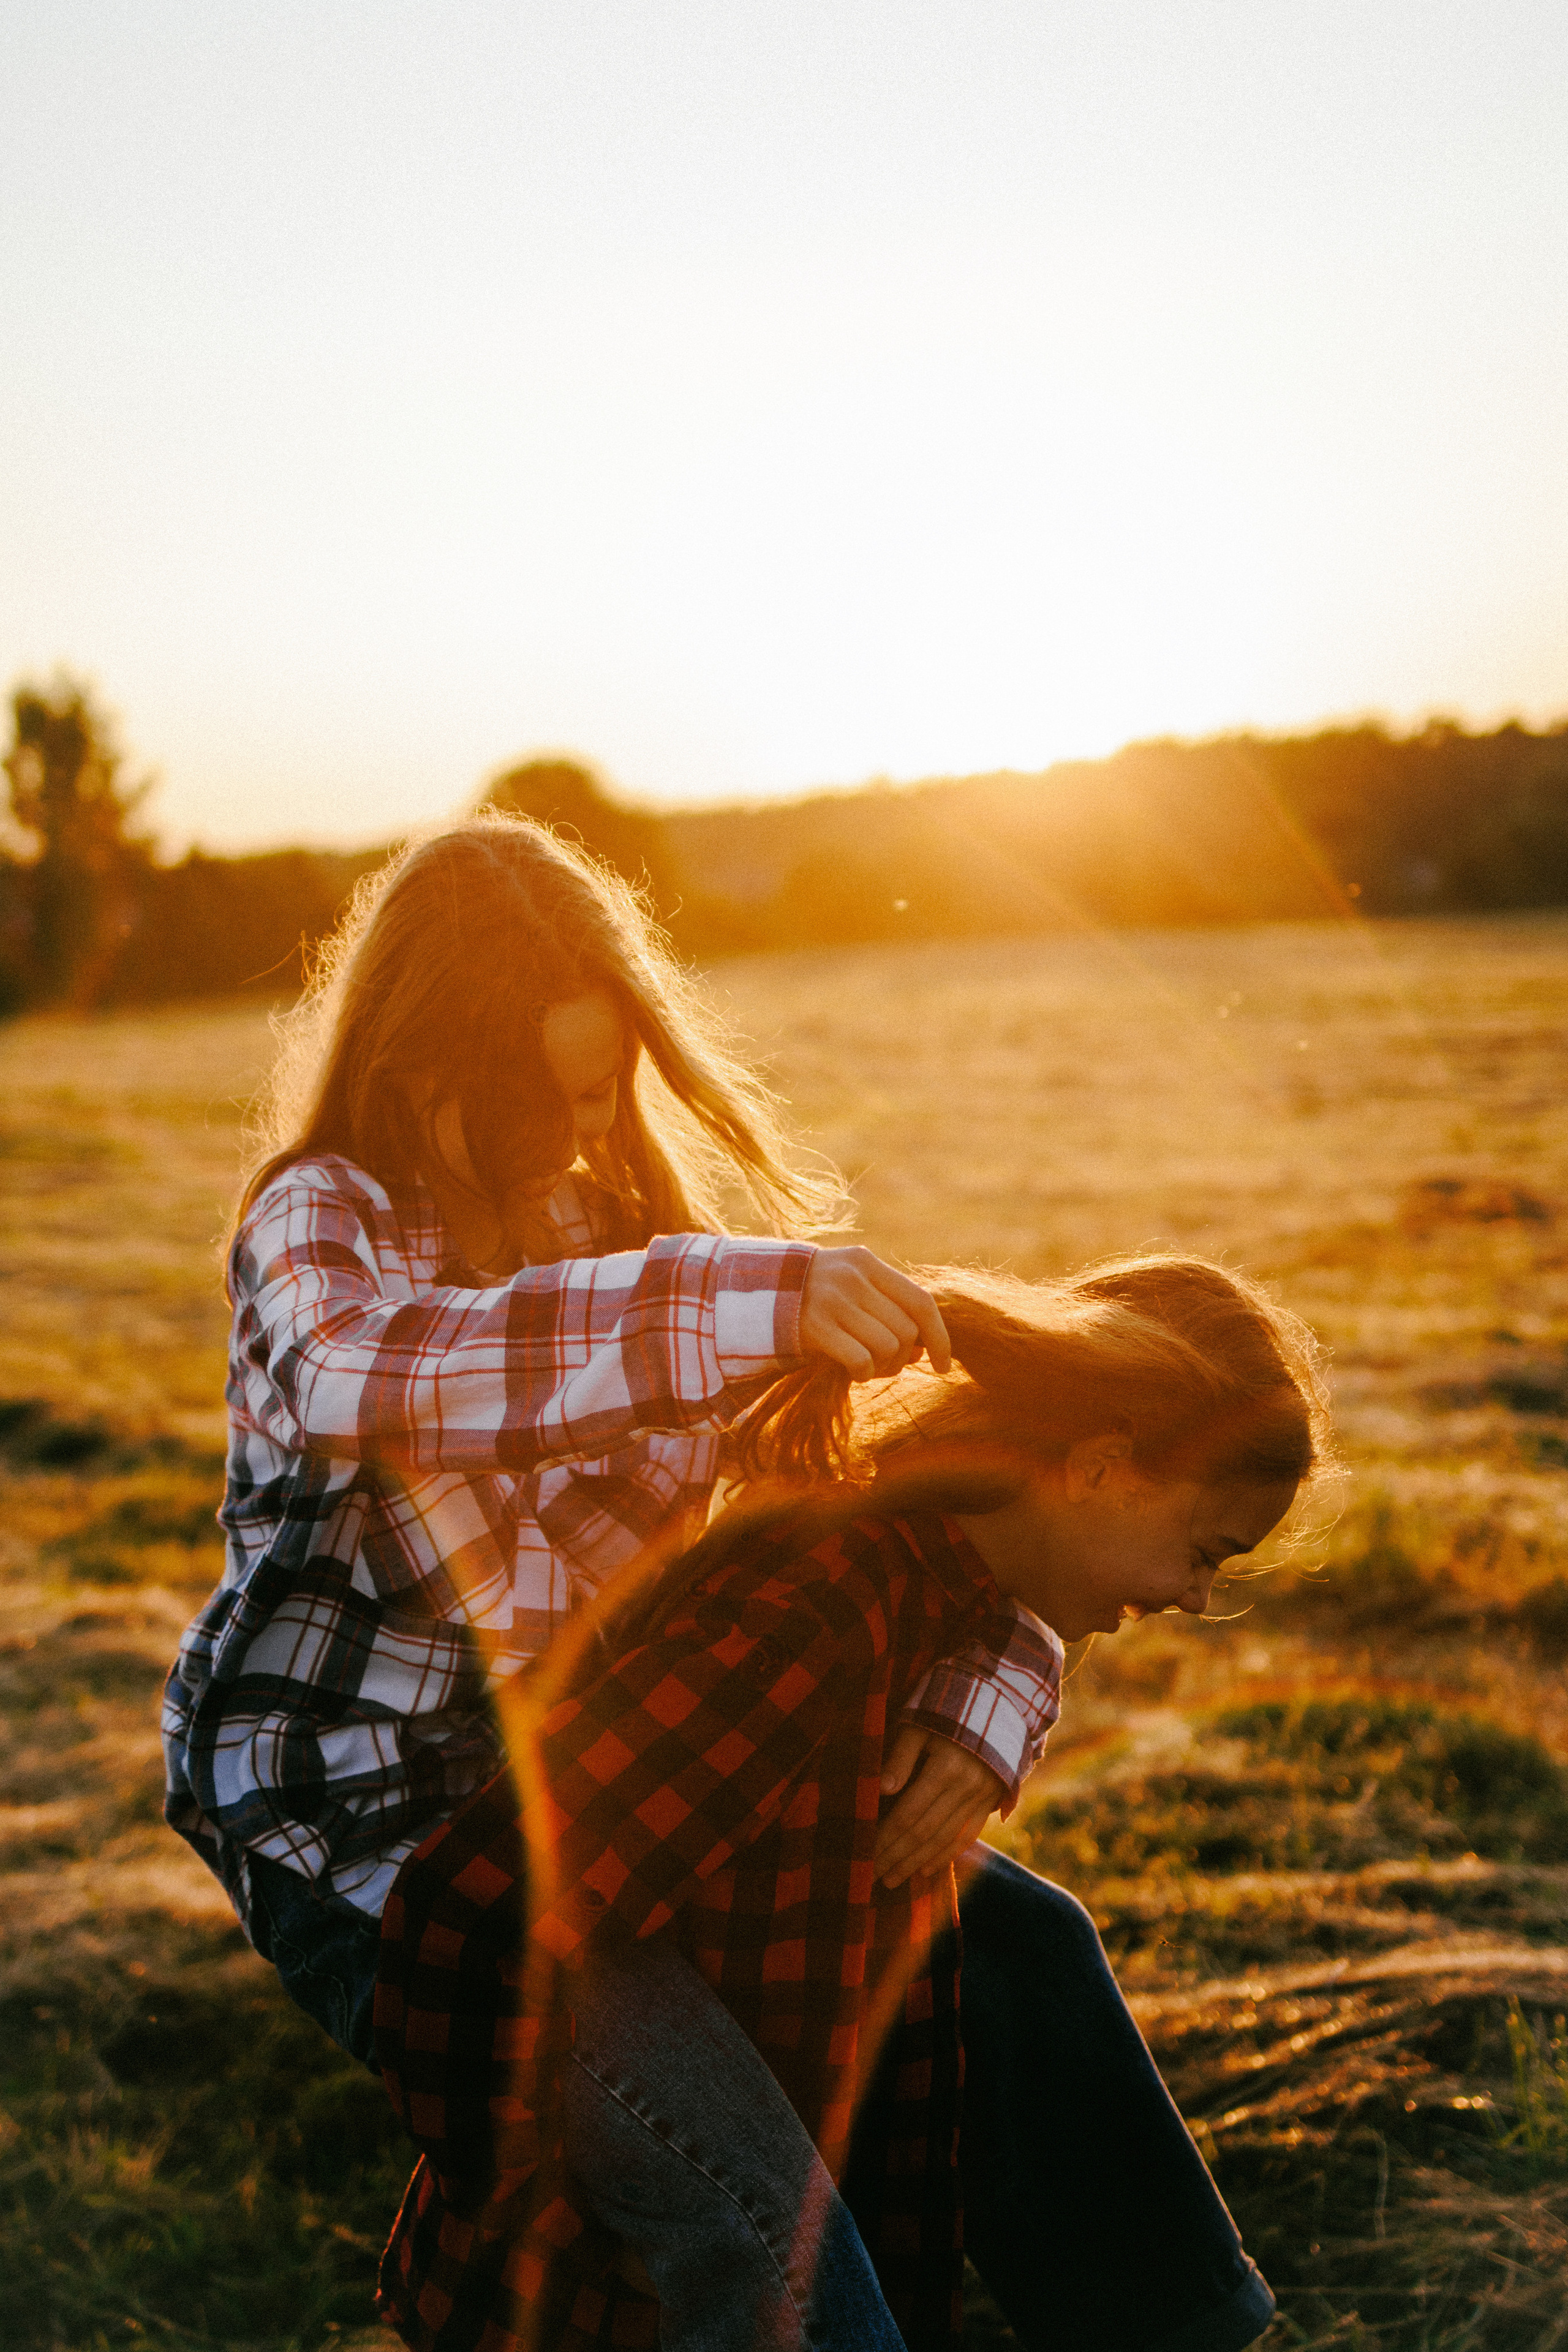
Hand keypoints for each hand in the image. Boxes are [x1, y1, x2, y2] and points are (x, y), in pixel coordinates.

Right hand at [799, 1248, 950, 1380]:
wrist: (749, 1293)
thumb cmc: (810, 1298)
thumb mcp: (849, 1289)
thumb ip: (885, 1310)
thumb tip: (922, 1351)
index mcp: (866, 1263)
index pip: (921, 1301)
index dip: (940, 1338)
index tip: (944, 1366)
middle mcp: (853, 1278)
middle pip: (906, 1330)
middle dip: (904, 1358)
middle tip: (888, 1366)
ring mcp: (833, 1300)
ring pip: (888, 1347)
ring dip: (883, 1368)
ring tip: (867, 1366)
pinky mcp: (814, 1326)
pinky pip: (862, 1360)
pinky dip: (864, 1373)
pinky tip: (852, 1371)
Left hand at [873, 1724, 1005, 1887]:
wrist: (1001, 1701)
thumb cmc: (947, 1708)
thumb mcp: (920, 1722)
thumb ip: (901, 1757)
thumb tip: (881, 1790)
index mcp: (947, 1766)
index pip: (909, 1812)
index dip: (886, 1836)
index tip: (866, 1855)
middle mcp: (967, 1786)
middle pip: (925, 1832)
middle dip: (897, 1856)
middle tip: (874, 1876)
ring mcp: (983, 1796)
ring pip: (946, 1839)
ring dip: (917, 1862)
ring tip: (894, 1880)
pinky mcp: (992, 1800)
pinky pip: (968, 1834)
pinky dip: (947, 1854)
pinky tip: (927, 1869)